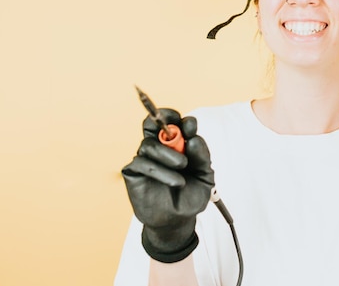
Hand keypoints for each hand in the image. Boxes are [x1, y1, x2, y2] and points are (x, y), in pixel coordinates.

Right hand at [121, 109, 214, 262]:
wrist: (178, 221)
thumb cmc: (190, 195)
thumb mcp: (205, 175)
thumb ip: (202, 156)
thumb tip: (193, 139)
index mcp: (176, 144)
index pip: (171, 121)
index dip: (178, 118)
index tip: (190, 126)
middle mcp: (159, 148)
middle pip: (151, 123)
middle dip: (162, 120)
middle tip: (176, 128)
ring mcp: (145, 159)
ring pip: (149, 144)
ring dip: (168, 153)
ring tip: (182, 165)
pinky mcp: (134, 173)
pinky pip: (142, 163)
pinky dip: (161, 171)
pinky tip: (176, 181)